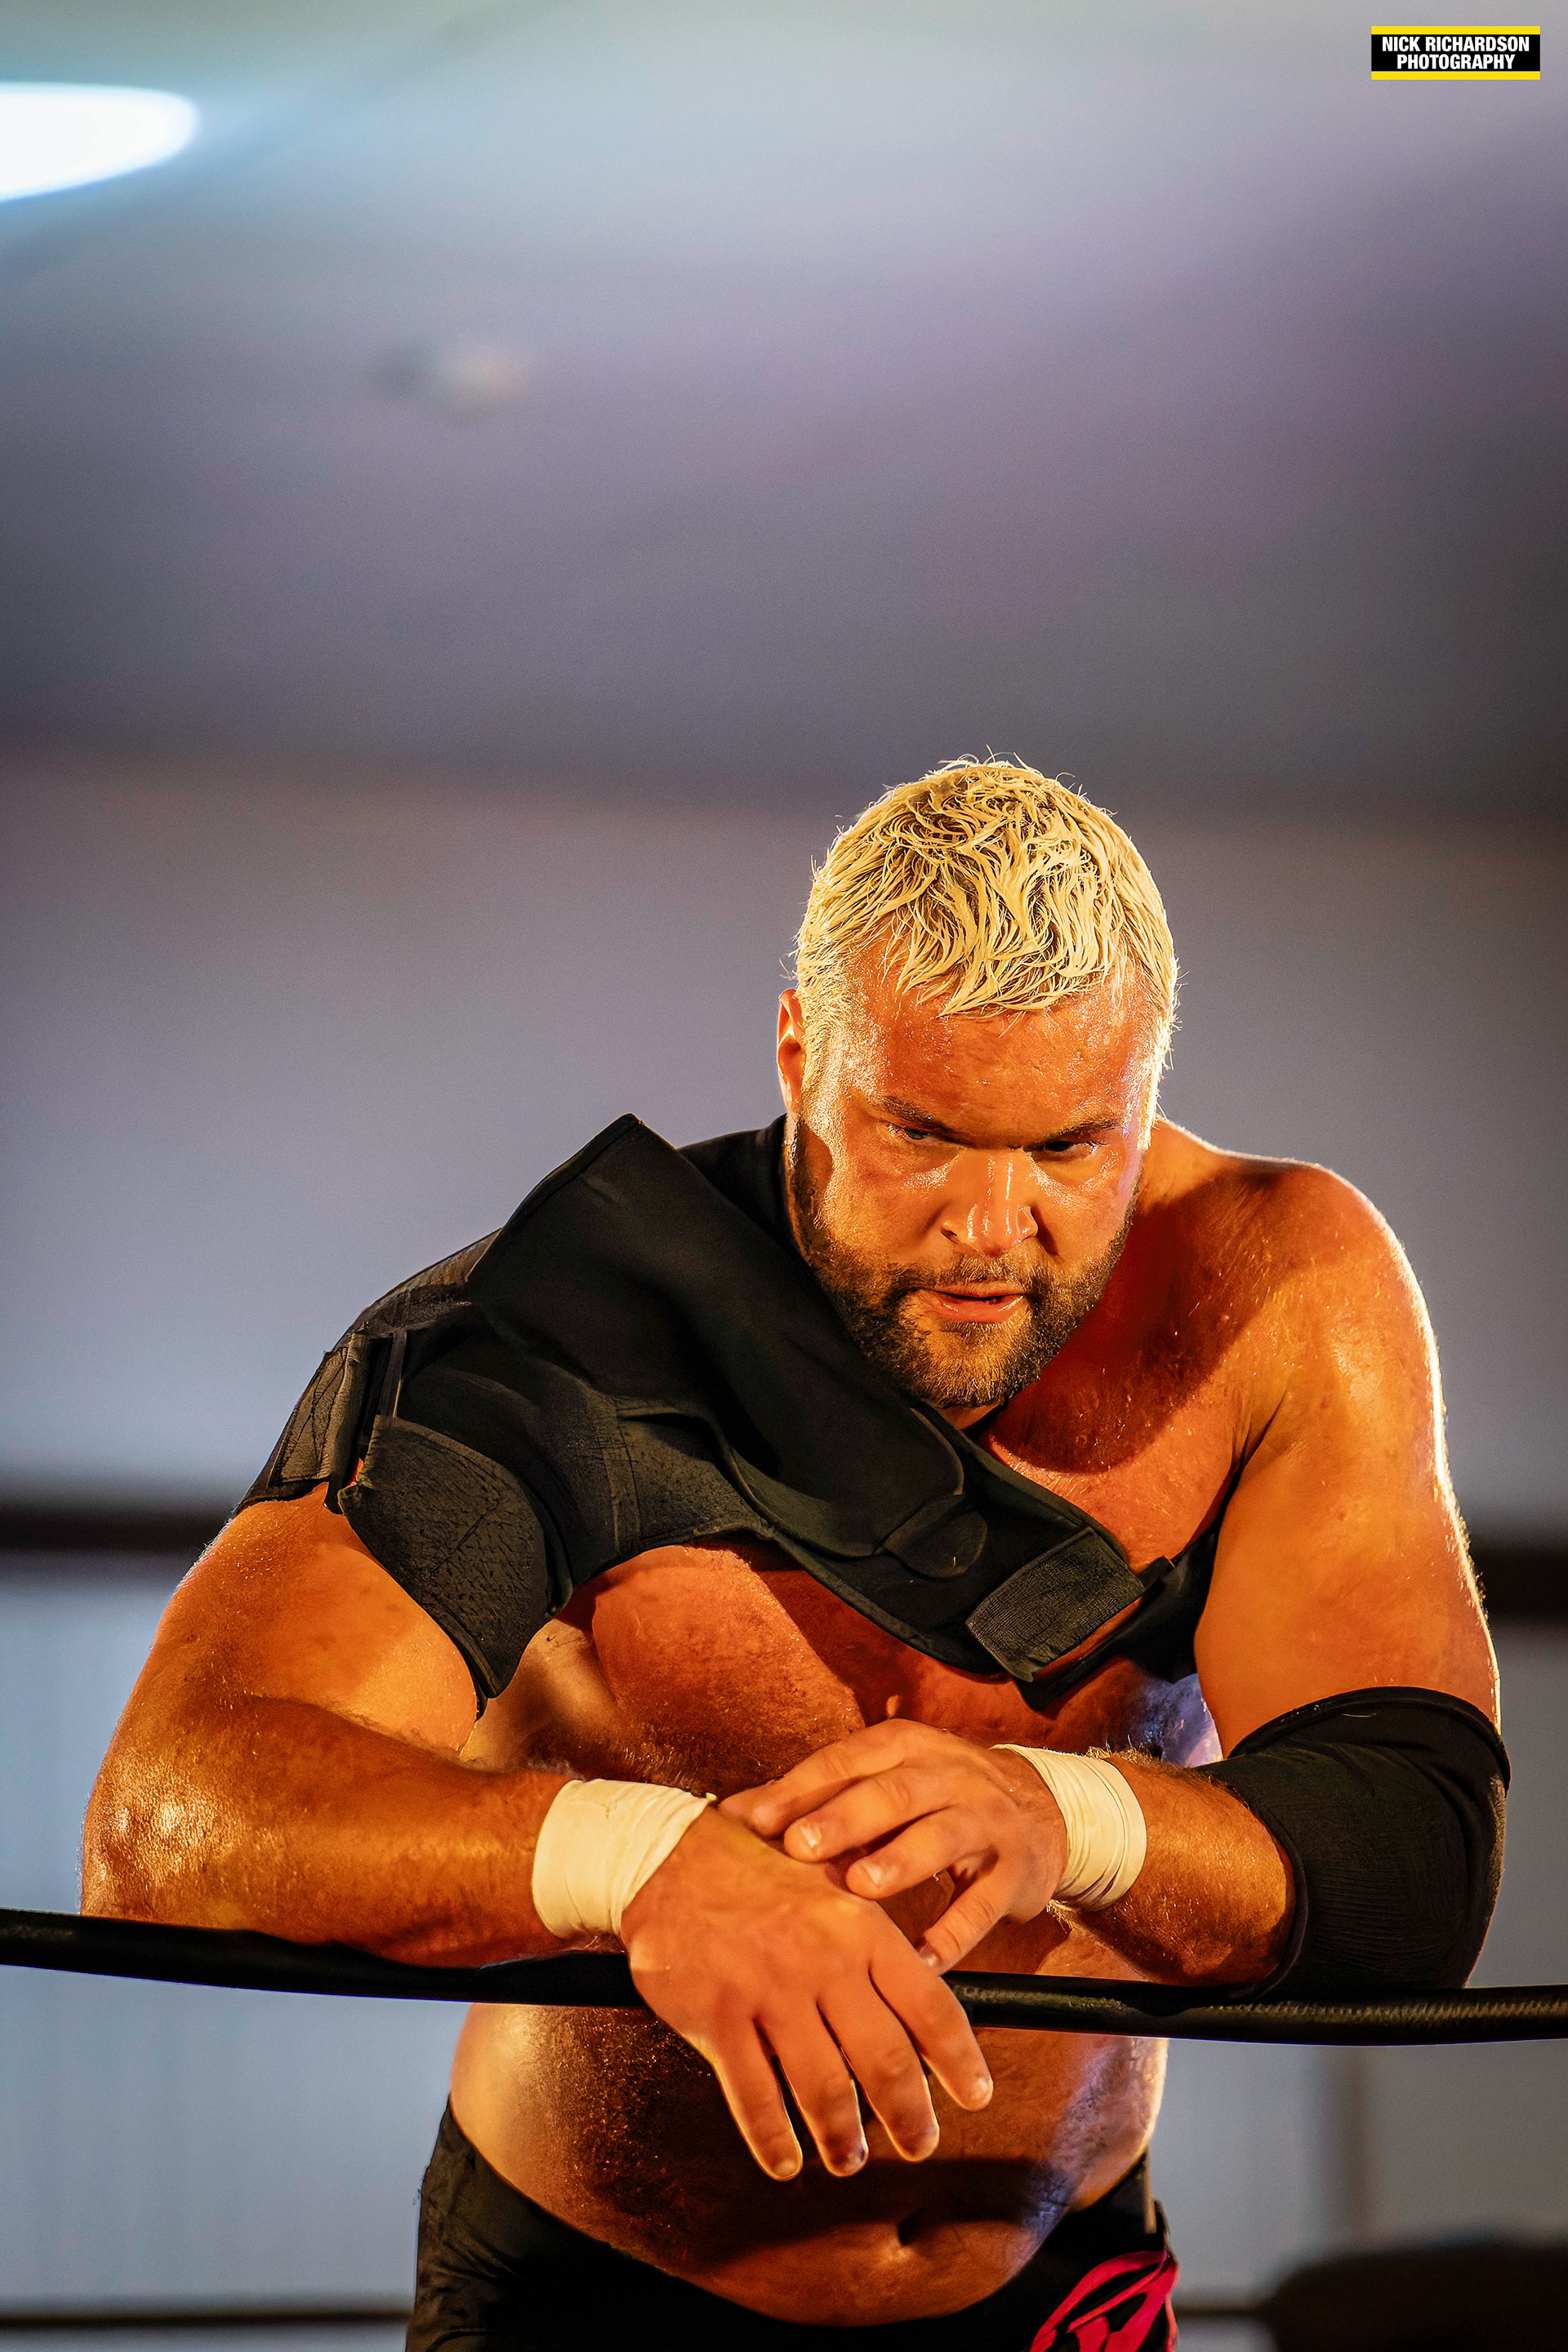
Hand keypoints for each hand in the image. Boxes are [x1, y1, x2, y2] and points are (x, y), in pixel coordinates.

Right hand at [618, 1804, 991, 2181]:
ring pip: (823, 2089)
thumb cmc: (755, 1869)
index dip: (959, 2059)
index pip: (929, 2004)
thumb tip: (919, 1998)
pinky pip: (755, 2096)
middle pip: (884, 2059)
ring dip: (843, 2139)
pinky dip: (774, 2140)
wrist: (666, 1855)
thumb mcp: (828, 1881)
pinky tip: (785, 2160)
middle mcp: (822, 1961)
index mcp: (858, 1926)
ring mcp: (768, 1991)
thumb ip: (872, 1937)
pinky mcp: (717, 2016)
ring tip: (850, 2160)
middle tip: (919, 2145)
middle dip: (910, 2117)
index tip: (976, 2095)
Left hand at [722, 1720, 1069, 1969]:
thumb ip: (815, 1797)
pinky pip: (983, 1903)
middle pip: (894, 1791)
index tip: (754, 1820)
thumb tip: (729, 1815)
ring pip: (942, 1835)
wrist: (1040, 1810)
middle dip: (846, 1818)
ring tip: (861, 1888)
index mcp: (904, 1746)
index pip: (845, 1761)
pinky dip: (953, 1933)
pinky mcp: (1014, 1871)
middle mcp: (947, 1774)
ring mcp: (986, 1820)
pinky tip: (920, 1960)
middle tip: (801, 1845)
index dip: (800, 1789)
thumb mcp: (883, 1780)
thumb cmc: (934, 1797)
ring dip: (901, 1861)